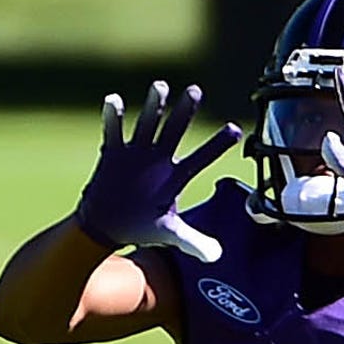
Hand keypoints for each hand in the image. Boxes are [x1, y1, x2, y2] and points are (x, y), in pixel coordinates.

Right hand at [75, 81, 242, 262]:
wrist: (108, 225)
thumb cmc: (142, 227)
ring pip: (147, 125)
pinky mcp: (114, 154)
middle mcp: (159, 158)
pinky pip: (113, 133)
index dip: (217, 145)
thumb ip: (193, 242)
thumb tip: (217, 256)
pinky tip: (113, 101)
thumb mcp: (169, 235)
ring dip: (153, 107)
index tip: (236, 130)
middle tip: (195, 91)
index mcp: (176, 176)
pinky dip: (113, 117)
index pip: (202, 158)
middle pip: (175, 131)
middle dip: (184, 112)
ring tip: (161, 87)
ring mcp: (137, 153)